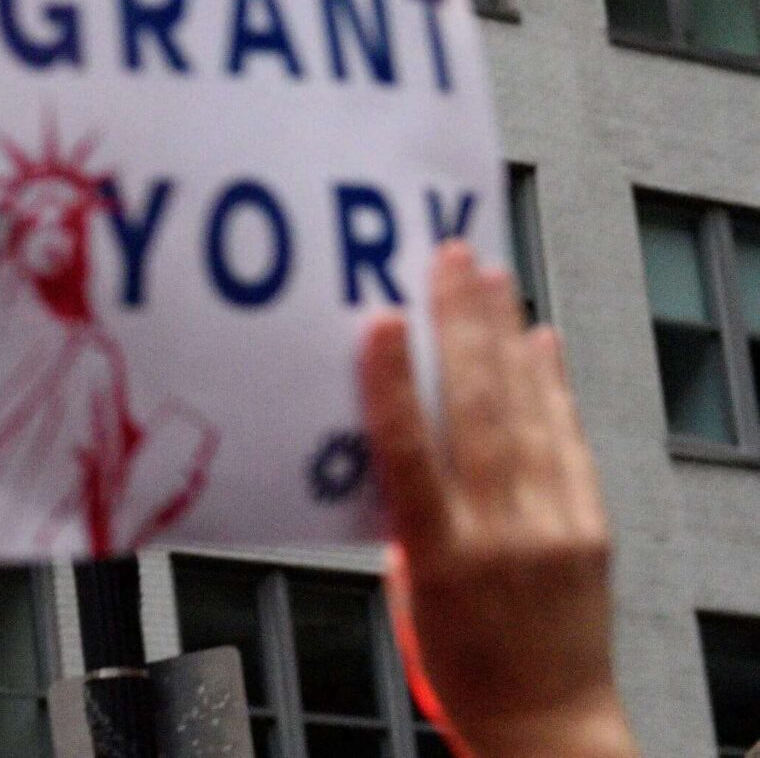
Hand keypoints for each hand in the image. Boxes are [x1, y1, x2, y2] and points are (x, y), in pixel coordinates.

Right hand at [358, 240, 636, 757]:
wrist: (549, 723)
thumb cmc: (459, 661)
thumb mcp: (407, 588)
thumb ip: (405, 511)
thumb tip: (396, 426)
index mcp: (440, 558)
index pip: (410, 455)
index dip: (391, 384)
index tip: (378, 320)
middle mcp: (502, 537)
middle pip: (479, 415)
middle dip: (461, 327)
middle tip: (448, 260)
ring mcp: (556, 530)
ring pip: (528, 415)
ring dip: (505, 335)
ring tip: (491, 274)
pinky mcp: (593, 529)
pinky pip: (569, 441)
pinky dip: (553, 385)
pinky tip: (539, 339)